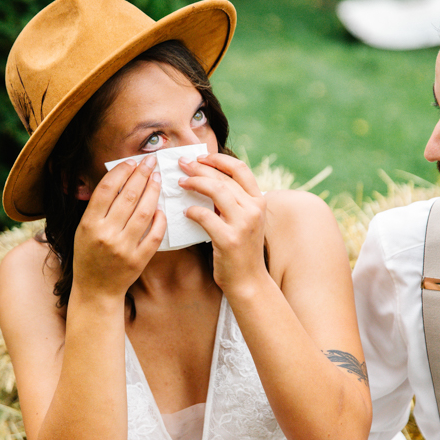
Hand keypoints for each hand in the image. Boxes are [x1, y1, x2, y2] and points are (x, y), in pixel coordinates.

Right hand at [73, 156, 165, 299]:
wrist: (96, 290)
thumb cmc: (88, 256)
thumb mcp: (83, 230)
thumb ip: (98, 209)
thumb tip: (119, 179)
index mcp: (89, 224)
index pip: (107, 190)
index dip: (121, 172)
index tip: (131, 162)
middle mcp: (106, 234)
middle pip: (128, 197)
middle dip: (141, 175)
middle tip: (150, 162)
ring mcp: (124, 248)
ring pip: (144, 212)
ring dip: (153, 192)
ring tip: (157, 179)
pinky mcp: (139, 260)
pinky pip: (154, 235)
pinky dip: (160, 219)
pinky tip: (160, 208)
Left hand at [178, 152, 267, 295]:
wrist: (248, 282)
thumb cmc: (241, 250)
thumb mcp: (244, 221)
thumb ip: (232, 202)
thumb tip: (206, 181)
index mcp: (259, 200)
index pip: (240, 169)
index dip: (218, 159)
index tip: (200, 157)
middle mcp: (254, 209)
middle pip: (224, 178)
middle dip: (199, 168)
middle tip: (181, 164)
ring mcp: (243, 224)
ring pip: (216, 191)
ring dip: (195, 183)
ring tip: (180, 182)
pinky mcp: (229, 239)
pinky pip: (206, 217)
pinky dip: (193, 211)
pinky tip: (185, 212)